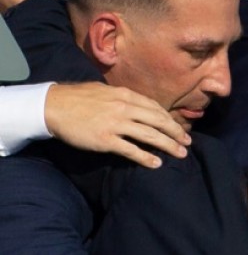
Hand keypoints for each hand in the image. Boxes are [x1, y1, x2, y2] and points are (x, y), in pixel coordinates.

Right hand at [44, 82, 189, 167]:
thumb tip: (141, 107)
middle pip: (159, 121)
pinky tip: (157, 164)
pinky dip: (146, 158)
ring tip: (181, 154)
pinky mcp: (106, 140)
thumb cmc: (78, 98)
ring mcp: (116, 124)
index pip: (156, 108)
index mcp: (125, 95)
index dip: (171, 120)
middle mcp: (124, 108)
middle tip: (188, 143)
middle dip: (176, 133)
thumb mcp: (105, 90)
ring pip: (150, 136)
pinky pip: (131, 150)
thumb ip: (125, 98)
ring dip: (169, 146)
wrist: (53, 107)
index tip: (180, 128)